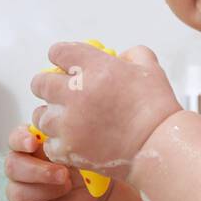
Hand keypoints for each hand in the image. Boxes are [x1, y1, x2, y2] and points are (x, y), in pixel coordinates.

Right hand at [4, 124, 111, 200]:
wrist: (93, 194)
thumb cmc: (83, 165)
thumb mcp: (79, 150)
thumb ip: (66, 141)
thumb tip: (61, 132)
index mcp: (30, 146)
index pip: (14, 139)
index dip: (20, 140)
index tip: (33, 143)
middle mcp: (20, 167)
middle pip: (12, 166)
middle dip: (38, 171)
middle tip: (64, 174)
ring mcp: (19, 191)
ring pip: (16, 193)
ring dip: (44, 192)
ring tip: (67, 188)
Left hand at [29, 43, 181, 182]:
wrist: (160, 145)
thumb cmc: (157, 109)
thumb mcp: (150, 67)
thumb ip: (131, 55)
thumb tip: (120, 57)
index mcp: (94, 67)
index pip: (58, 52)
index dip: (62, 57)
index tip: (67, 64)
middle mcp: (75, 92)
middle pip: (40, 83)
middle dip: (49, 85)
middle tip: (62, 93)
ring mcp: (69, 122)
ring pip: (40, 115)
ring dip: (52, 115)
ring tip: (67, 121)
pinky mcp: (68, 148)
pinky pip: (49, 143)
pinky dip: (59, 142)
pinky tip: (73, 140)